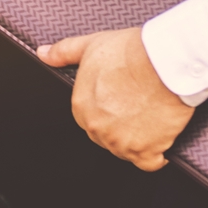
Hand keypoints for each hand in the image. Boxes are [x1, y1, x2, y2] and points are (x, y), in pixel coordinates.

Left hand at [38, 28, 194, 170]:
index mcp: (81, 107)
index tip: (121, 98)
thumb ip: (63, 52)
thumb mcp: (91, 45)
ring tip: (150, 117)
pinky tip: (159, 142)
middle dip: (120, 125)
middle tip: (138, 105)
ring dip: (137, 139)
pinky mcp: (146, 151)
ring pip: (126, 150)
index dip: (107, 109)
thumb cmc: (132, 52)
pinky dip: (155, 156)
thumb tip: (43, 54)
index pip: (89, 118)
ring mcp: (121, 142)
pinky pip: (148, 163)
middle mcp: (97, 128)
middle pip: (107, 135)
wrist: (164, 62)